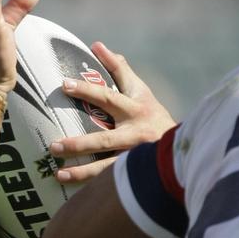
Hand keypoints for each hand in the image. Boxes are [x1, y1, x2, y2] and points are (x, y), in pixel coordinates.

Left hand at [51, 41, 175, 182]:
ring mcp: (138, 158)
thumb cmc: (152, 115)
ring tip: (58, 174)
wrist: (184, 150)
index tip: (64, 84)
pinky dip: (94, 189)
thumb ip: (119, 70)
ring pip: (109, 168)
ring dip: (83, 172)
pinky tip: (74, 192)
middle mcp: (138, 134)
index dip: (87, 90)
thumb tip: (97, 45)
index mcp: (136, 109)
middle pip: (106, 139)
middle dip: (80, 144)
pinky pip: (113, 185)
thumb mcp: (140, 92)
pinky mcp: (137, 178)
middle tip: (54, 145)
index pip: (108, 97)